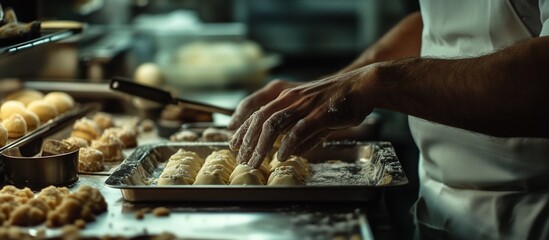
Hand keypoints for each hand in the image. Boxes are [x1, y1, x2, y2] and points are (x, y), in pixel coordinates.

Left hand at [229, 68, 375, 167]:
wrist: (363, 86)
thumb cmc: (339, 99)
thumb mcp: (314, 114)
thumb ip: (302, 133)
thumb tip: (292, 152)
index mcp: (286, 93)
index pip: (256, 106)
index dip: (241, 121)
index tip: (232, 135)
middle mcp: (290, 97)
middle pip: (260, 118)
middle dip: (247, 139)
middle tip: (240, 157)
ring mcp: (304, 104)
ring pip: (273, 124)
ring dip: (261, 145)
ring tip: (254, 161)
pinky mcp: (319, 114)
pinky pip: (298, 130)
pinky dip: (288, 144)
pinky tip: (282, 156)